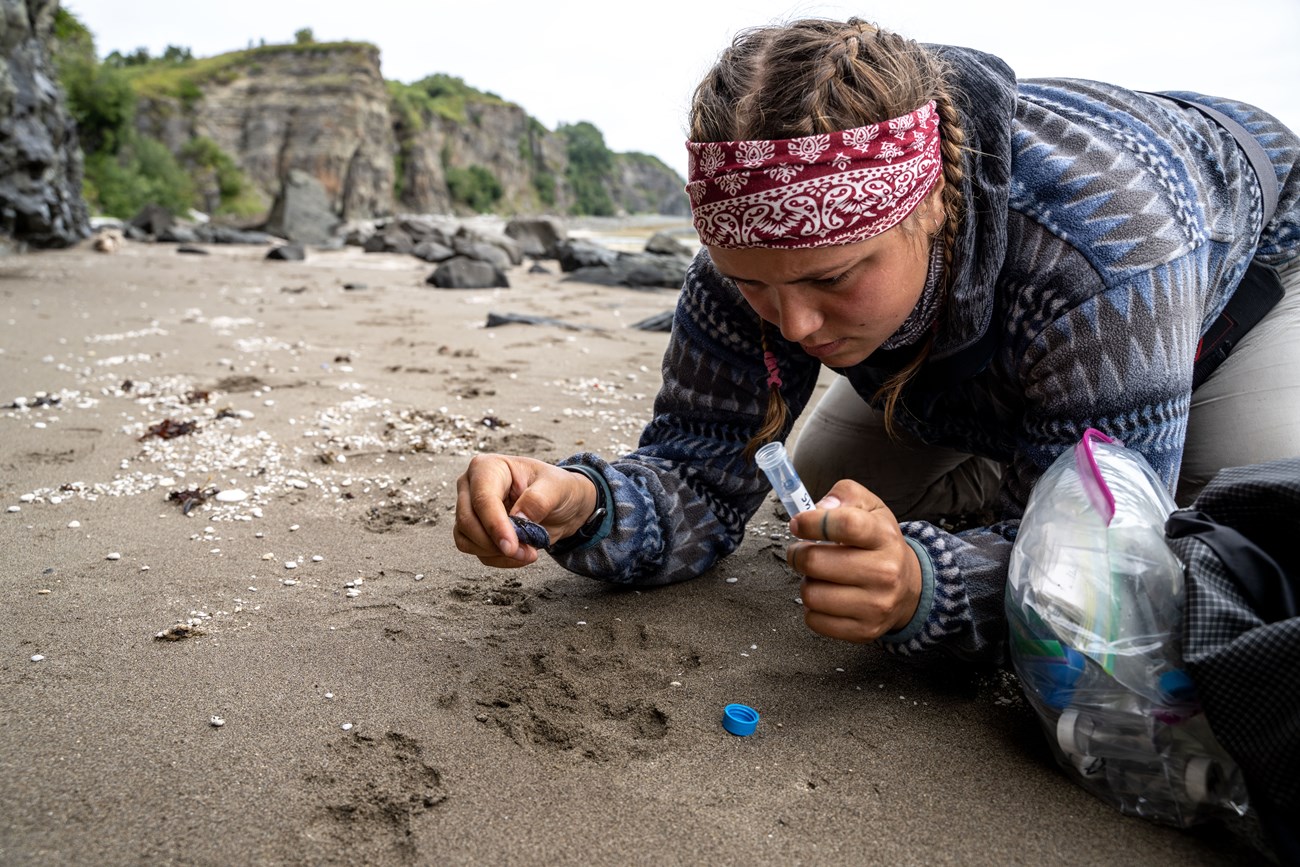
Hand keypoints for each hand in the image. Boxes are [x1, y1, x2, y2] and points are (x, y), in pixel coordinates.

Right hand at [453, 454, 597, 567]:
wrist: (560, 506)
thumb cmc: (555, 489)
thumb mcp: (557, 488)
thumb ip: (538, 501)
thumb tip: (518, 519)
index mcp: (487, 468)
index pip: (482, 499)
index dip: (495, 525)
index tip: (511, 546)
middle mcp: (471, 487)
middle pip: (467, 521)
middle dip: (496, 543)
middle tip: (527, 552)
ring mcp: (468, 510)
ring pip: (466, 540)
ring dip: (497, 553)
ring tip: (527, 551)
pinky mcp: (473, 531)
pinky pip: (476, 552)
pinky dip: (498, 559)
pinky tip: (520, 553)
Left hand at [786, 479, 922, 642]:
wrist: (908, 586)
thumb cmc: (879, 544)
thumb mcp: (870, 508)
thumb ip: (844, 495)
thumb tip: (819, 508)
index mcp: (884, 536)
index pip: (844, 524)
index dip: (811, 522)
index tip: (798, 523)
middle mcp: (885, 572)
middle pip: (816, 562)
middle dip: (798, 554)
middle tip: (802, 551)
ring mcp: (876, 605)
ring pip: (811, 594)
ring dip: (807, 582)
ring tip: (819, 576)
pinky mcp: (865, 630)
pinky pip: (815, 621)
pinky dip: (813, 608)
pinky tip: (827, 596)